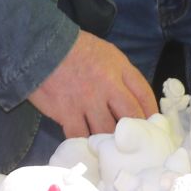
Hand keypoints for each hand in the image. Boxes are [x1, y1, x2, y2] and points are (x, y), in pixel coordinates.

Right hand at [27, 31, 157, 136]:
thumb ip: (121, 74)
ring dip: (110, 139)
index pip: (143, 94)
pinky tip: (86, 145)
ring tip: (110, 145)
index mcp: (118, 67)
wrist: (38, 45)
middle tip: (135, 140)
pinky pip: (80, 136)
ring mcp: (86, 101)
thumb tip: (133, 100)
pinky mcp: (66, 112)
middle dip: (135, 130)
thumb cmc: (74, 47)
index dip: (151, 112)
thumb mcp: (106, 52)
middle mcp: (107, 85)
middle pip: (130, 116)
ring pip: (107, 130)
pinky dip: (84, 142)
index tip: (151, 124)